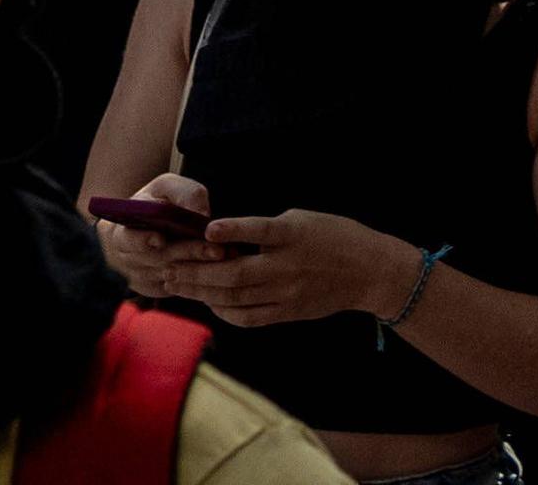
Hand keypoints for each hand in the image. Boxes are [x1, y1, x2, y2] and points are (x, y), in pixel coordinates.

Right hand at [94, 173, 231, 297]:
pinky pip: (178, 287)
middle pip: (160, 259)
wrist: (140, 229)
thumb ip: (183, 193)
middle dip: (189, 252)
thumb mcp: (165, 187)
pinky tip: (221, 270)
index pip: (128, 240)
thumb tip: (201, 213)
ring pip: (172, 275)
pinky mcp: (155, 289)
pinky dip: (199, 280)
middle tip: (217, 250)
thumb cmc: (156, 203)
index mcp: (124, 231)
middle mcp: (129, 258)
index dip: (143, 240)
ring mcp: (141, 276)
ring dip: (200, 267)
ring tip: (226, 257)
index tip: (160, 239)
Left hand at [168, 208, 418, 328]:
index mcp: (294, 235)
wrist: (369, 272)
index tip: (205, 230)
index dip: (232, 230)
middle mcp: (288, 266)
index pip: (259, 231)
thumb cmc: (335, 237)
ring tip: (177, 287)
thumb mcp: (304, 220)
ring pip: (235, 298)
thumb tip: (226, 238)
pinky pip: (249, 317)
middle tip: (168, 269)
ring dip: (202, 293)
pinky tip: (210, 304)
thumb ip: (268, 230)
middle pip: (235, 274)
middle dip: (197, 273)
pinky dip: (225, 312)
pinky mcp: (287, 311)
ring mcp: (286, 293)